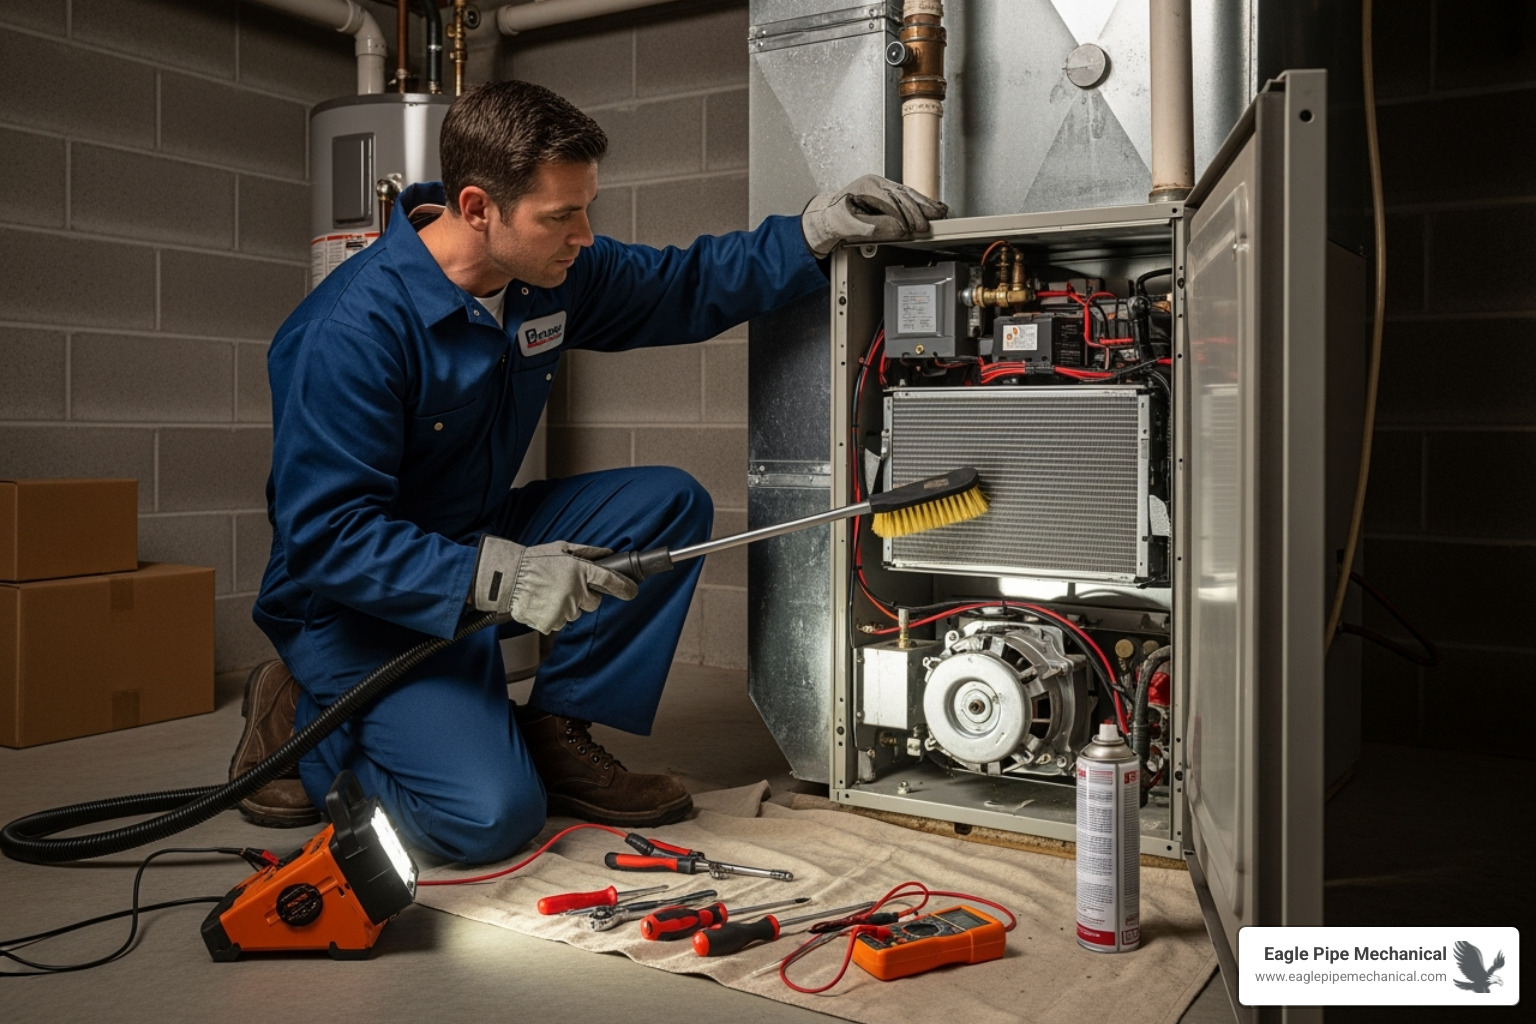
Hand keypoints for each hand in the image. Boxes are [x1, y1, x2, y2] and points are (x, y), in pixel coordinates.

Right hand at [471, 537, 638, 632]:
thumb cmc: (533, 560)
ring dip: (566, 606)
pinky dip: (552, 616)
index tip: (631, 591)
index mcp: (581, 571)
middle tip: (567, 588)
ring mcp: (564, 609)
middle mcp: (576, 591)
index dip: (625, 588)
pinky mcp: (552, 623)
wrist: (506, 578)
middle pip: (593, 603)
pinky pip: (559, 623)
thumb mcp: (561, 548)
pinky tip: (541, 603)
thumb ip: (586, 552)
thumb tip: (607, 553)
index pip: (611, 581)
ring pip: (574, 614)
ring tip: (548, 593)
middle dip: (585, 598)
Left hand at [800, 174, 947, 257]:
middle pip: (903, 195)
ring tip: (939, 213)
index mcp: (866, 187)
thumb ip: (875, 228)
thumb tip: (898, 230)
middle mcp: (876, 183)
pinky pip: (907, 196)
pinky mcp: (888, 192)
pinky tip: (932, 208)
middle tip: (926, 226)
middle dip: (917, 211)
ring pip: (908, 193)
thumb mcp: (851, 226)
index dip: (903, 216)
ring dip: (925, 205)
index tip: (910, 230)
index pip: (891, 200)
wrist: (829, 215)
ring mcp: (883, 186)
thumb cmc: (837, 219)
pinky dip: (921, 203)